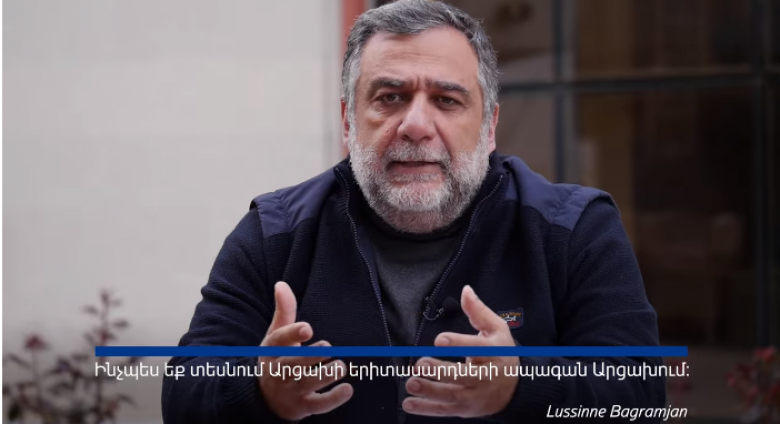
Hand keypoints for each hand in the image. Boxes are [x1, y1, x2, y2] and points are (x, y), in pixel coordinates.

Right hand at [258, 281, 352, 420]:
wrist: (265, 399)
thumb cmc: (277, 359)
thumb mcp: (276, 335)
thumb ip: (284, 310)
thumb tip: (281, 283)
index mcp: (272, 351)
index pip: (279, 341)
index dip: (292, 334)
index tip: (308, 328)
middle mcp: (279, 371)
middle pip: (292, 364)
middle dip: (311, 356)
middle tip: (329, 348)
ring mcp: (290, 391)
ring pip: (306, 384)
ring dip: (324, 376)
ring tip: (341, 367)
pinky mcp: (302, 407)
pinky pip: (317, 405)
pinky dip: (333, 399)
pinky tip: (348, 389)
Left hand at [402, 285, 518, 417]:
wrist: (516, 389)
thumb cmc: (502, 354)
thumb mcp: (497, 329)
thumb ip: (478, 311)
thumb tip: (466, 291)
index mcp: (493, 354)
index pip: (476, 348)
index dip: (458, 344)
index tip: (440, 340)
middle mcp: (485, 377)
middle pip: (462, 375)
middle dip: (440, 371)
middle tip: (420, 364)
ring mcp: (474, 395)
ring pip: (451, 395)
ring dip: (429, 390)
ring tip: (411, 383)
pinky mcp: (465, 409)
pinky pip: (444, 410)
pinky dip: (426, 409)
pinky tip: (409, 403)